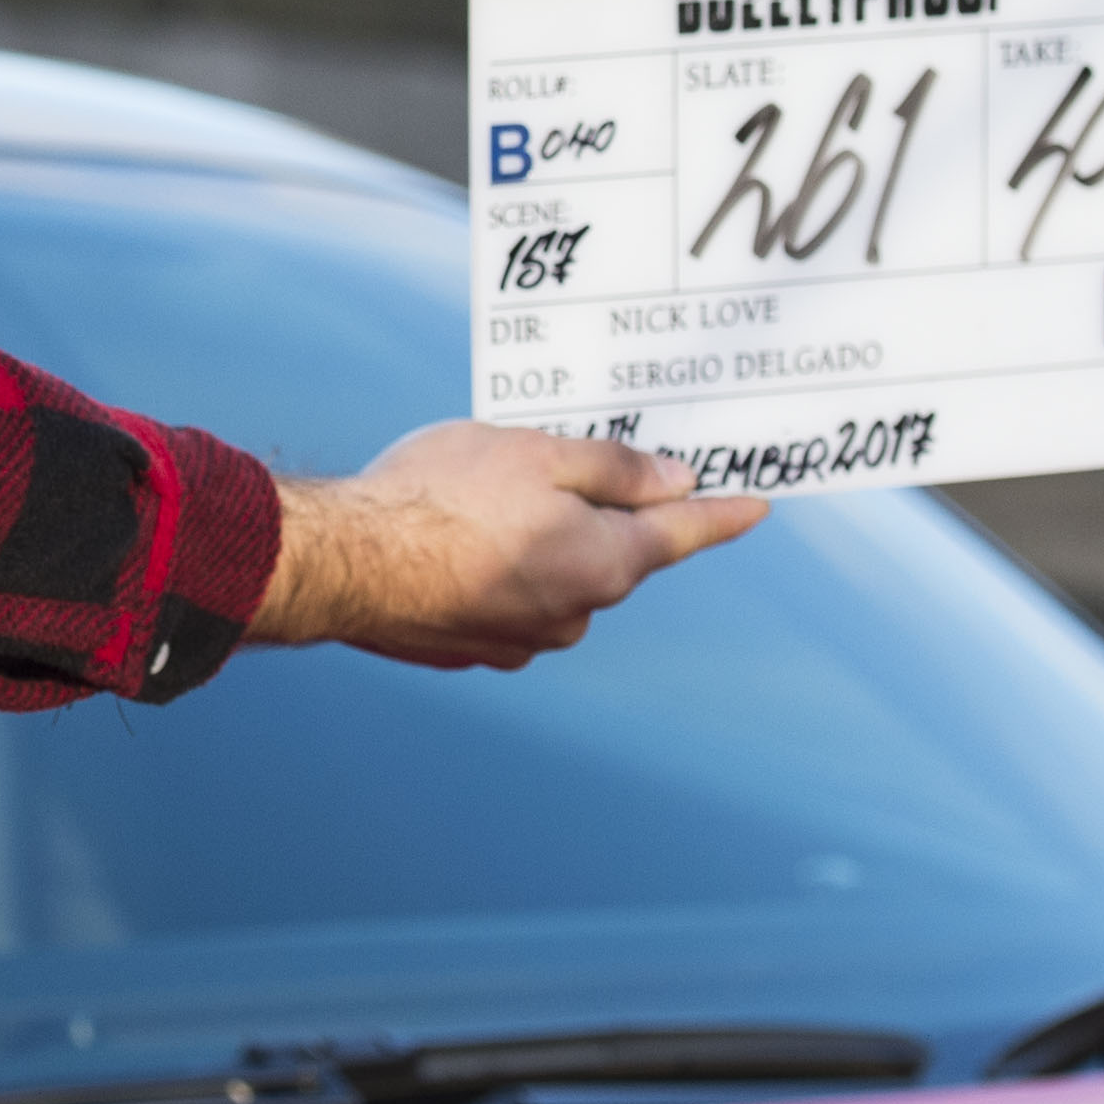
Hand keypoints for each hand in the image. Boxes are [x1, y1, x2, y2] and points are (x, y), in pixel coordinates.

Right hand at [249, 422, 764, 668]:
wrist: (346, 563)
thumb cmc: (440, 497)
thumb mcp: (537, 453)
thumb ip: (615, 468)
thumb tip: (675, 481)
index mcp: (604, 563)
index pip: (682, 533)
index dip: (722, 514)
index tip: (757, 505)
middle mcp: (574, 613)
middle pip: (608, 553)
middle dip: (591, 512)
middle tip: (541, 463)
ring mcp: (521, 640)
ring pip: (551, 578)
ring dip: (532, 543)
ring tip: (471, 499)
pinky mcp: (471, 649)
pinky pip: (502, 601)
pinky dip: (490, 571)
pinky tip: (445, 541)